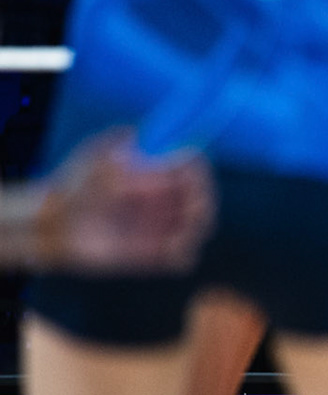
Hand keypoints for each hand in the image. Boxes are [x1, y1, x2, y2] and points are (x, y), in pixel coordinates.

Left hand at [26, 131, 213, 273]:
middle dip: (204, 201)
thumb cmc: (75, 185)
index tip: (187, 174)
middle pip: (205, 198)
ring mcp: (161, 226)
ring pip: (201, 227)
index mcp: (158, 173)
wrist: (55, 222)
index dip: (198, 169)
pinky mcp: (154, 254)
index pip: (195, 167)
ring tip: (180, 234)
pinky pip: (183, 258)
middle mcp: (165, 199)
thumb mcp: (96, 159)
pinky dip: (184, 253)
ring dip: (197, 228)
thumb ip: (120, 147)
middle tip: (191, 208)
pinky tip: (169, 250)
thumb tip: (141, 135)